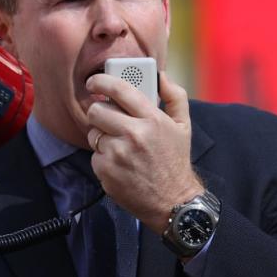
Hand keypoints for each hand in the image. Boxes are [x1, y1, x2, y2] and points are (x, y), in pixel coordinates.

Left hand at [85, 71, 203, 233]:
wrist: (171, 202)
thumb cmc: (175, 160)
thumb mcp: (183, 126)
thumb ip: (174, 96)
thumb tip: (160, 75)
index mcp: (152, 119)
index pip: (120, 89)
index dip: (102, 81)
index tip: (94, 81)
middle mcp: (134, 134)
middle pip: (97, 110)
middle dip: (99, 112)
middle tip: (106, 117)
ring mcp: (118, 153)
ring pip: (93, 133)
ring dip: (102, 137)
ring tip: (119, 145)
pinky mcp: (106, 170)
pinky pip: (94, 154)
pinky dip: (103, 158)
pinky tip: (119, 163)